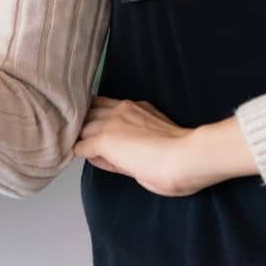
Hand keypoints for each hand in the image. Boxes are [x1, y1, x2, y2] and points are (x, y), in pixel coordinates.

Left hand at [73, 97, 257, 196]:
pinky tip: (81, 158)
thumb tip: (114, 154)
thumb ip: (133, 146)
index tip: (96, 132)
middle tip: (82, 139)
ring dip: (81, 138)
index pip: (107, 107)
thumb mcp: (154, 142)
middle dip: (85, 125)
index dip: (99, 119)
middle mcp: (123, 109)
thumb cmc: (181, 157)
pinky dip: (80, 152)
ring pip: (83, 126)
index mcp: (137, 108)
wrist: (186, 157)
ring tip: (79, 149)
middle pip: (91, 111)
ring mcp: (112, 122)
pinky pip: (81, 145)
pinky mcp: (105, 139)